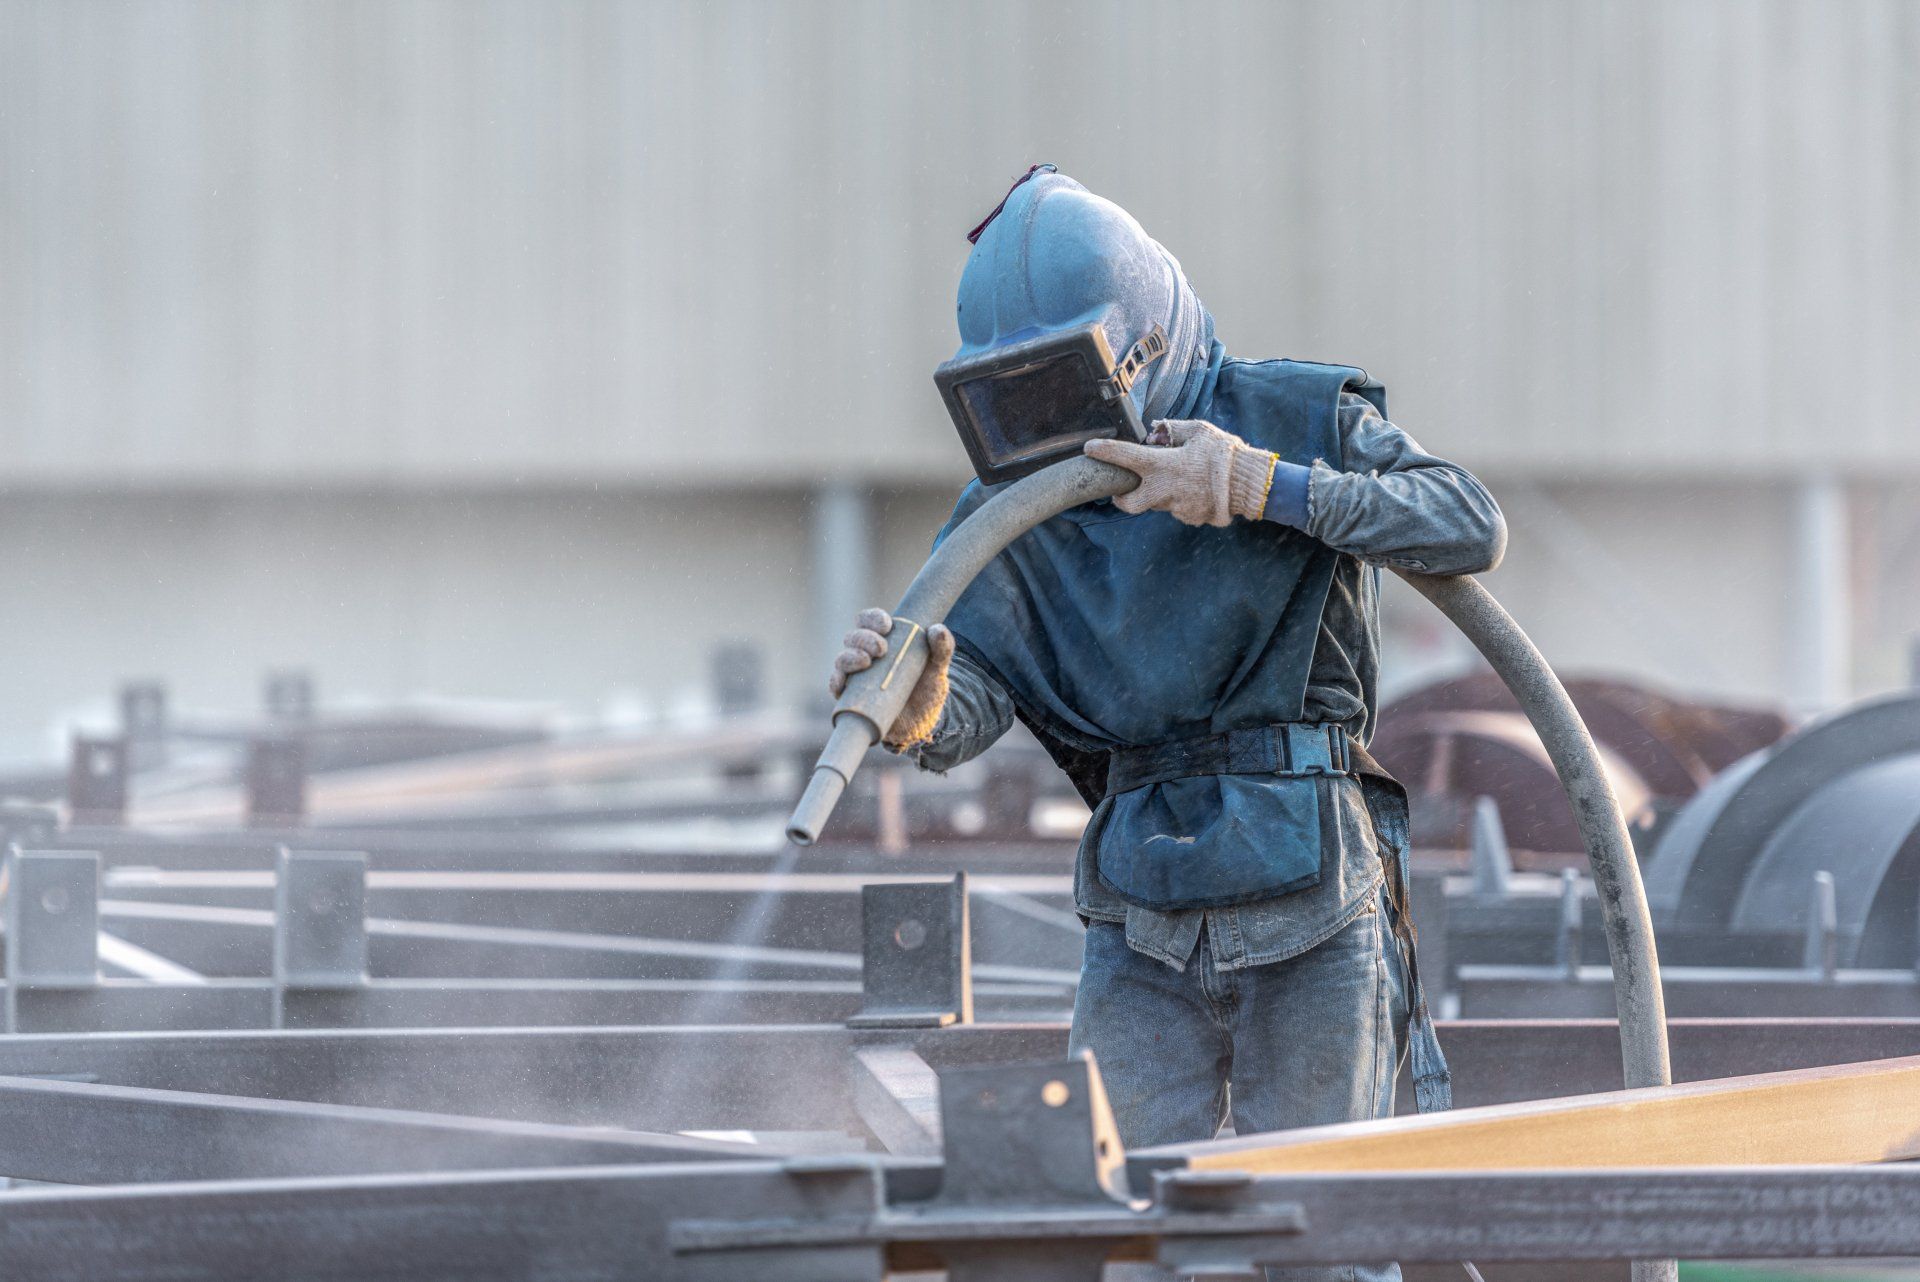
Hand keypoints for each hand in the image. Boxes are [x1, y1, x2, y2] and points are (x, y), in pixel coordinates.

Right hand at [828, 608, 955, 749]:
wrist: (923, 722)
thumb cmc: (927, 690)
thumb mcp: (939, 668)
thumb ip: (943, 648)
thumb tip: (937, 630)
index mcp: (884, 640)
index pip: (869, 621)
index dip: (873, 618)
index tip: (887, 625)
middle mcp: (865, 655)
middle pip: (853, 637)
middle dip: (864, 638)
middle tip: (881, 649)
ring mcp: (856, 676)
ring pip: (841, 659)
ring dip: (849, 657)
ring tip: (866, 661)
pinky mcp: (850, 697)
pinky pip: (835, 686)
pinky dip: (836, 681)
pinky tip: (843, 680)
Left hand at [1084, 419, 1276, 526]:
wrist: (1250, 483)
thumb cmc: (1224, 453)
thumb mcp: (1199, 431)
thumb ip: (1173, 429)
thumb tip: (1156, 430)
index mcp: (1162, 464)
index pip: (1124, 456)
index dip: (1104, 451)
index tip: (1090, 448)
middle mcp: (1163, 490)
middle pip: (1128, 504)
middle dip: (1121, 498)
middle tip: (1123, 489)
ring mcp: (1176, 508)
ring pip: (1157, 503)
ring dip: (1160, 493)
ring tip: (1182, 479)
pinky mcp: (1189, 518)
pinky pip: (1178, 509)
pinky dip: (1181, 500)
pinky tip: (1196, 490)